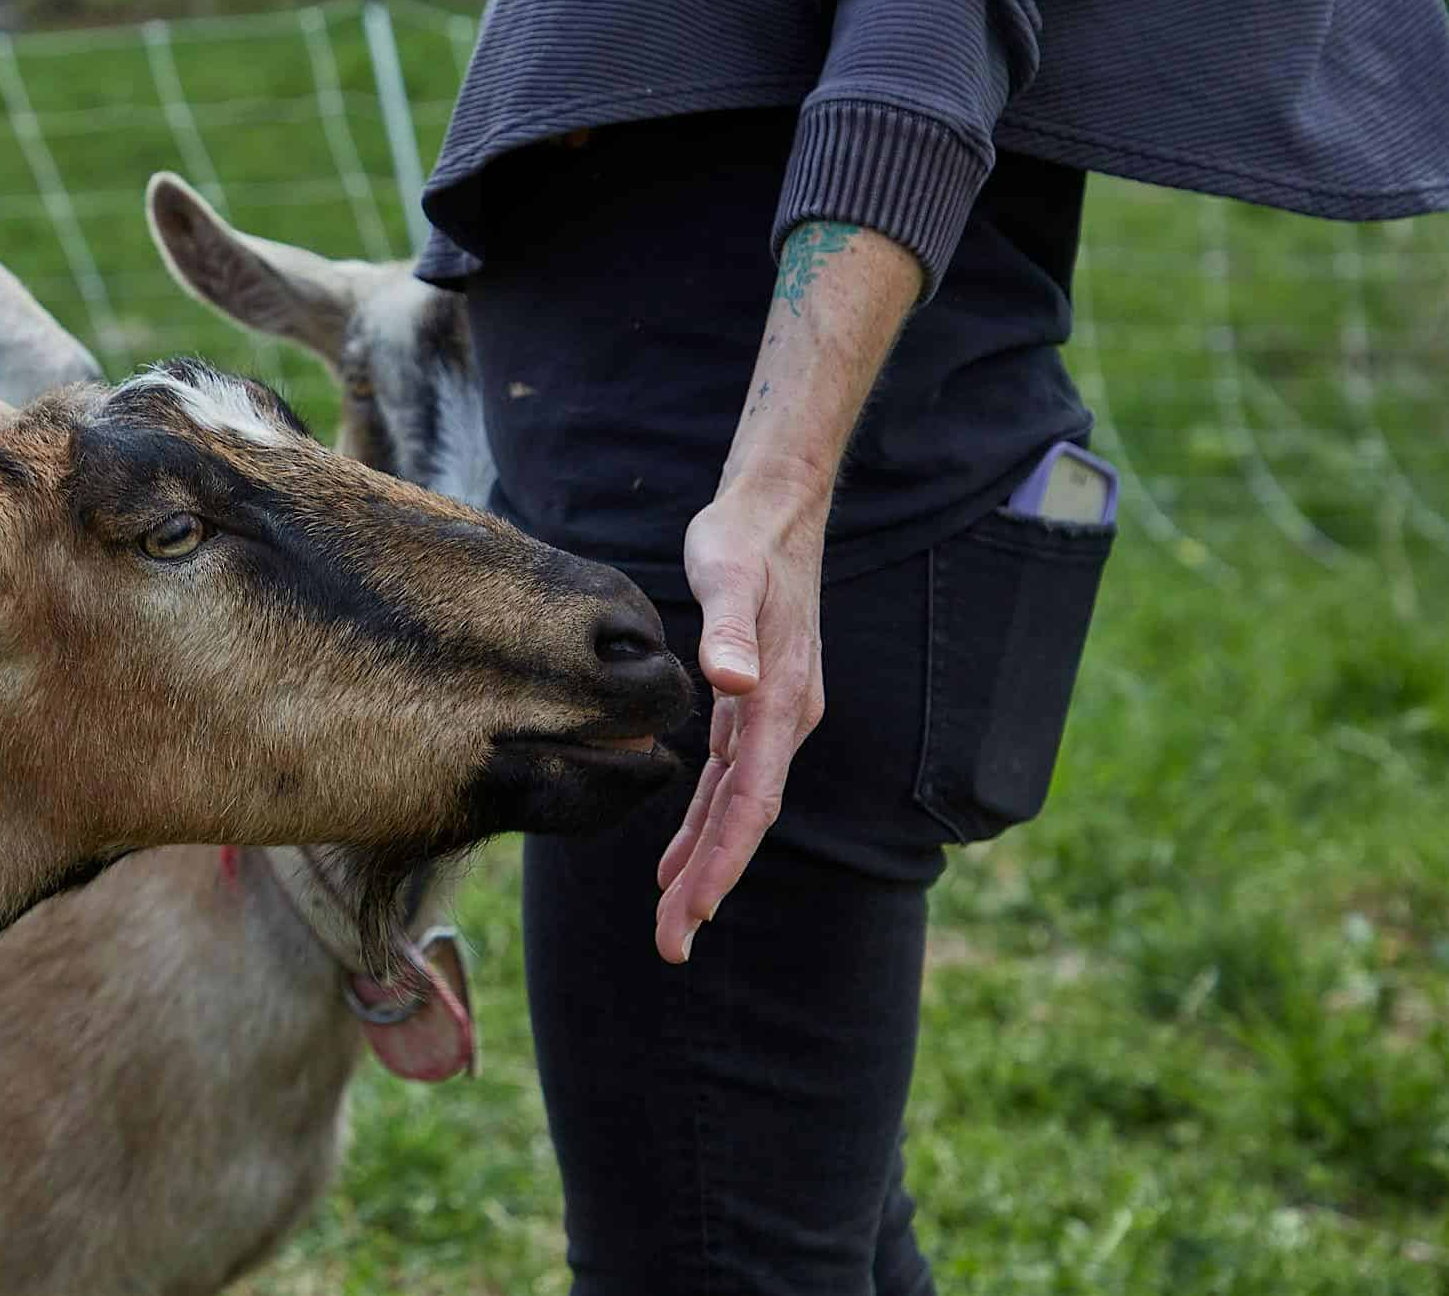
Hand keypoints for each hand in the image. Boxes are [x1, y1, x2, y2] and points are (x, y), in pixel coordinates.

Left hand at [653, 469, 829, 964]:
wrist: (772, 510)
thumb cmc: (743, 540)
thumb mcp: (727, 574)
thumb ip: (731, 629)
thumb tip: (735, 683)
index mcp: (781, 700)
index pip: (750, 799)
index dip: (720, 859)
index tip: (689, 909)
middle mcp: (783, 718)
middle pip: (744, 819)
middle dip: (708, 883)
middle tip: (672, 946)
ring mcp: (772, 716)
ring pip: (736, 808)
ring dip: (705, 864)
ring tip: (673, 922)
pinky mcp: (754, 707)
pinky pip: (729, 783)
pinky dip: (704, 823)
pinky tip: (677, 860)